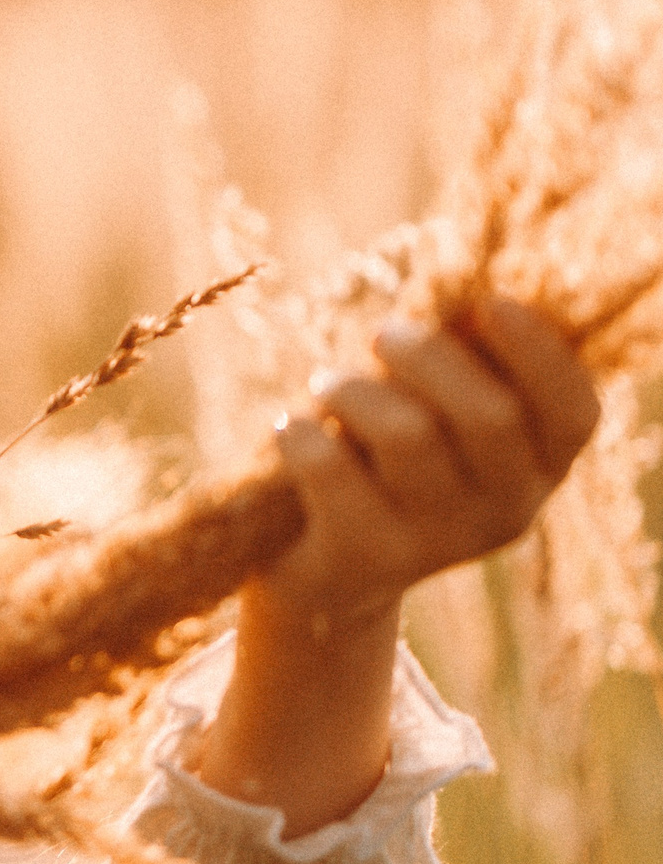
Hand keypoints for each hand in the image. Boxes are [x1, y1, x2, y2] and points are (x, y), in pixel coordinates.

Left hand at [199, 296, 599, 833]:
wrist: (324, 573)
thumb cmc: (384, 460)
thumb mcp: (435, 414)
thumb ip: (460, 364)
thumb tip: (462, 291)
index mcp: (541, 469)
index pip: (573, 412)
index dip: (538, 351)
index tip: (488, 302)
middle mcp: (506, 512)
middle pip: (489, 416)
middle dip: (430, 356)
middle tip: (384, 334)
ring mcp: (439, 543)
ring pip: (407, 434)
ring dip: (355, 390)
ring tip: (327, 385)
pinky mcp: (367, 557)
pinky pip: (330, 467)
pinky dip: (300, 433)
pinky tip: (290, 430)